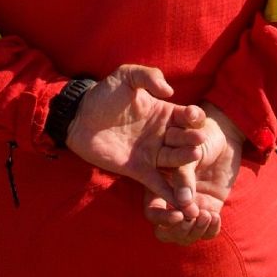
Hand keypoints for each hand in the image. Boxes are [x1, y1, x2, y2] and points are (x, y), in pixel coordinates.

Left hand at [65, 65, 209, 214]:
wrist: (79, 117)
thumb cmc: (103, 94)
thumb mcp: (126, 76)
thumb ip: (148, 76)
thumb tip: (170, 91)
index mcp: (165, 113)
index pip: (187, 117)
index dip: (193, 117)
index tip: (193, 116)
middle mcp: (163, 135)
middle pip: (185, 142)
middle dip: (192, 142)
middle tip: (198, 144)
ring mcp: (152, 154)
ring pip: (175, 163)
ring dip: (185, 168)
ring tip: (192, 168)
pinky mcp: (139, 171)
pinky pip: (157, 183)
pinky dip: (168, 192)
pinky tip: (180, 201)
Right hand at [144, 104, 245, 245]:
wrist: (224, 134)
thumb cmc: (200, 134)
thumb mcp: (189, 151)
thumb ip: (183, 176)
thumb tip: (183, 202)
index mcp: (159, 185)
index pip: (152, 212)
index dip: (162, 218)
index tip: (180, 214)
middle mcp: (172, 199)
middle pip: (166, 230)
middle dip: (180, 230)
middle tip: (195, 215)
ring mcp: (191, 206)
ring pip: (186, 234)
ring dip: (196, 231)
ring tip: (207, 215)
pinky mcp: (208, 208)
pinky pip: (206, 231)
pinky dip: (210, 230)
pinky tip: (215, 217)